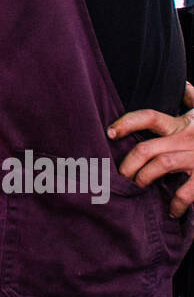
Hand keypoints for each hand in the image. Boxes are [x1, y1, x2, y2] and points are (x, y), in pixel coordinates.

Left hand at [108, 87, 193, 217]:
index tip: (110, 132)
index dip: (126, 123)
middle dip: (129, 163)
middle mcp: (186, 139)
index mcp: (182, 124)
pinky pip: (185, 192)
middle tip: (122, 175)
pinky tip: (172, 211)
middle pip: (147, 147)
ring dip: (144, 178)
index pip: (148, 117)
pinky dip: (175, 204)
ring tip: (139, 186)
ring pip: (160, 166)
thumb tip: (183, 85)